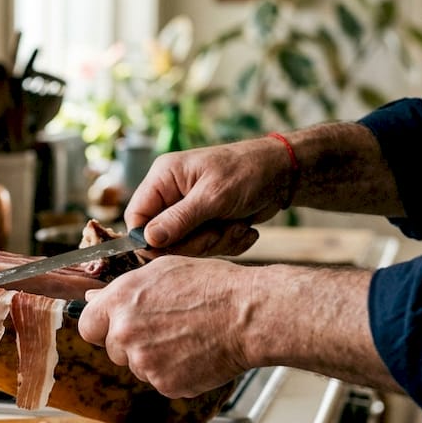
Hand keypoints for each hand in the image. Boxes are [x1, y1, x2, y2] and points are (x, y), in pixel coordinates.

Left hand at [77, 255, 251, 398]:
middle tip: (167, 328)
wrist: (249, 315)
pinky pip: (162, 382)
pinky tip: (196, 353)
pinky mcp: (166, 385)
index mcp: (120, 302)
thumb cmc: (212, 287)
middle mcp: (125, 333)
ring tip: (188, 337)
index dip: (103, 327)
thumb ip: (123, 289)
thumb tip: (94, 298)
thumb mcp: (162, 271)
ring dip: (156, 359)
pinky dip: (176, 373)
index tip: (117, 327)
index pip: (88, 326)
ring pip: (139, 367)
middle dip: (133, 343)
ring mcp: (144, 363)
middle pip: (114, 350)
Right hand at [127, 136, 293, 256]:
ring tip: (238, 225)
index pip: (136, 217)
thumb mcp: (213, 196)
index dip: (150, 239)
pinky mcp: (206, 225)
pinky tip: (244, 229)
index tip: (173, 248)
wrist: (285, 173)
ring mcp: (189, 212)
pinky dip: (228, 244)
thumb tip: (147, 241)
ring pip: (186, 247)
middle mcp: (171, 195)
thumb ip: (179, 220)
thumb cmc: (249, 172)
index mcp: (164, 179)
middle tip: (219, 230)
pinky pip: (206, 249)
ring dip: (216, 242)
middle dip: (195, 241)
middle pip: (162, 238)